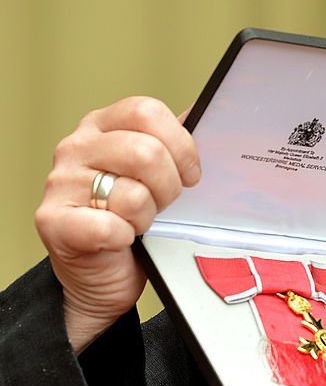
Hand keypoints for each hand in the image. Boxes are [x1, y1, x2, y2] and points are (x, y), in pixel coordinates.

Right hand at [34, 97, 199, 351]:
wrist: (103, 276)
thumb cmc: (134, 220)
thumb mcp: (158, 174)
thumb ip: (176, 142)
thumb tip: (212, 110)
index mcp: (103, 126)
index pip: (147, 112)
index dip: (181, 145)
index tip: (191, 174)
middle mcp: (76, 147)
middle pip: (146, 152)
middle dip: (169, 187)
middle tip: (164, 205)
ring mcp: (60, 183)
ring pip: (134, 194)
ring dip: (147, 217)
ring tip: (138, 223)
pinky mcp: (53, 221)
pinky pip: (110, 227)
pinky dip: (125, 238)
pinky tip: (120, 241)